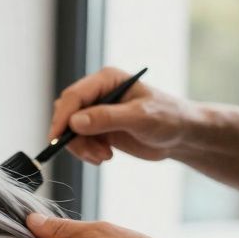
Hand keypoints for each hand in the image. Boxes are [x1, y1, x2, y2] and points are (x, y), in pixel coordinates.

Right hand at [50, 66, 201, 164]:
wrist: (181, 135)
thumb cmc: (168, 118)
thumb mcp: (140, 117)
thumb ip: (107, 118)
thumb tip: (75, 122)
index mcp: (107, 80)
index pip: (74, 96)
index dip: (62, 117)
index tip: (57, 139)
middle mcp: (97, 93)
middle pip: (67, 113)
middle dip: (74, 137)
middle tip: (93, 154)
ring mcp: (95, 111)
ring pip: (69, 130)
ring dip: (82, 148)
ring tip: (104, 157)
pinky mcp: (97, 128)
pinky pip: (78, 141)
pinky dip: (87, 152)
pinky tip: (105, 156)